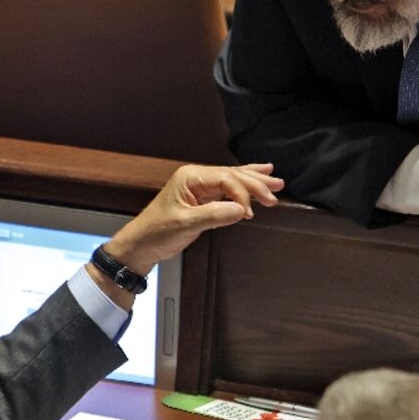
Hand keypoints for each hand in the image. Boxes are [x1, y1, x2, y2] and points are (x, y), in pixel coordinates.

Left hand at [105, 164, 282, 275]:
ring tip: (276, 181)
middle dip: (255, 183)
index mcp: (190, 177)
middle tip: (275, 193)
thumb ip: (214, 215)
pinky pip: (228, 188)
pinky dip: (244, 187)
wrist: (141, 244)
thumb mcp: (186, 224)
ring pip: (233, 179)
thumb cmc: (156, 232)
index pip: (225, 179)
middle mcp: (196, 177)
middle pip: (232, 175)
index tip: (249, 213)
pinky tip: (258, 176)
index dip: (241, 194)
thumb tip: (241, 210)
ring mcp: (199, 186)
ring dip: (255, 181)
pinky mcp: (202, 197)